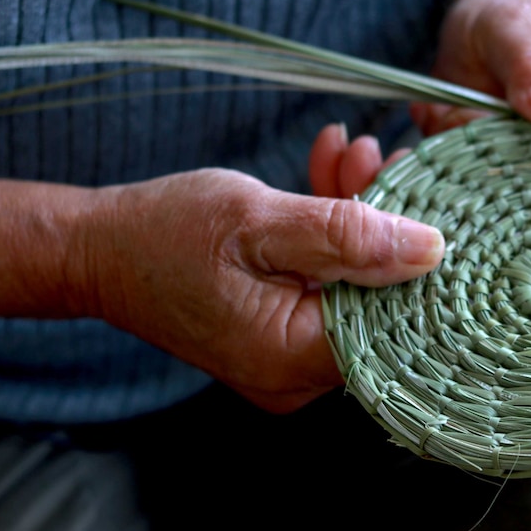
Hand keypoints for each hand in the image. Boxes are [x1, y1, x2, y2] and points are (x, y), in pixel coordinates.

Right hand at [81, 125, 440, 413]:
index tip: (430, 203)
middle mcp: (297, 374)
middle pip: (380, 304)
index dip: (422, 267)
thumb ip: (347, 237)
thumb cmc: (163, 234)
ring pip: (358, 288)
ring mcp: (291, 358)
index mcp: (292, 357)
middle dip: (389, 226)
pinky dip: (335, 236)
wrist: (99, 250)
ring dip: (361, 220)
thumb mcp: (259, 221)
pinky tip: (332, 178)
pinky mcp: (284, 334)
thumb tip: (430, 250)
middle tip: (384, 162)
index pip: (398, 327)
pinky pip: (329, 286)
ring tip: (355, 157)